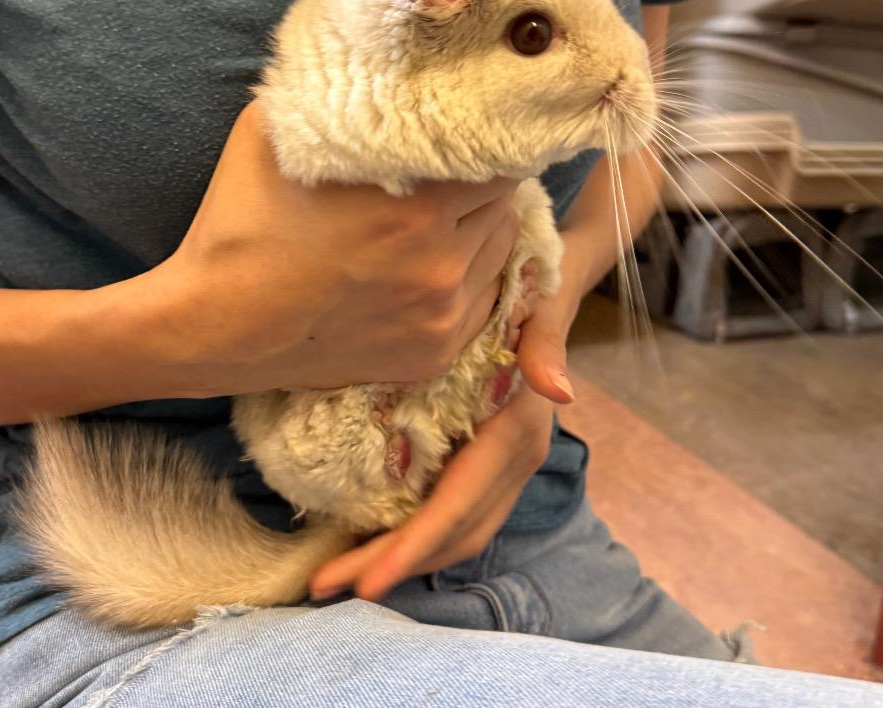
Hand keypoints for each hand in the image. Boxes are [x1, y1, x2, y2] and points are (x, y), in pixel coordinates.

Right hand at [147, 101, 521, 395]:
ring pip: (499, 248)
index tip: (469, 131)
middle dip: (482, 181)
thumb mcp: (274, 132)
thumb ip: (334, 93)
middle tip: (449, 173)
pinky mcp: (434, 353)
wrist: (215, 327)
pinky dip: (467, 277)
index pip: (500, 155)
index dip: (486, 137)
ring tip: (437, 221)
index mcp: (416, 205)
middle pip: (504, 202)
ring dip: (479, 228)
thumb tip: (371, 54)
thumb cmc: (240, 223)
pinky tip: (426, 266)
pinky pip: (483, 298)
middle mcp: (442, 264)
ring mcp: (442, 315)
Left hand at [308, 283, 582, 602]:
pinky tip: (372, 540)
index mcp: (516, 434)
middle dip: (391, 565)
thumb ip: (545, 349)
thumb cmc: (531, 301)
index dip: (413, 546)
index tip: (365, 580)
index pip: (461, 505)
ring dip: (399, 559)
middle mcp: (515, 463)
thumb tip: (559, 391)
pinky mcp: (488, 466)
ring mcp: (504, 471)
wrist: (546, 299)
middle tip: (324, 584)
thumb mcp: (538, 313)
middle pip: (452, 534)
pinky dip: (414, 537)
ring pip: (454, 535)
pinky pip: (453, 516)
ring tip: (336, 572)